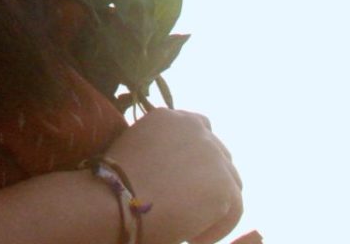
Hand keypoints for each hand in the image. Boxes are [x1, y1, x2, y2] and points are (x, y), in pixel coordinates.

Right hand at [105, 109, 242, 243]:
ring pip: (231, 183)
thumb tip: (180, 173)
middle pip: (220, 156)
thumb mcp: (135, 152)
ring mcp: (212, 153)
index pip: (198, 129)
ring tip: (188, 225)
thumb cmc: (115, 186)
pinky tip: (192, 238)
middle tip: (187, 208)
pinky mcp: (224, 184)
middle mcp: (194, 127)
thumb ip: (161, 150)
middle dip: (209, 182)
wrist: (115, 201)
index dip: (196, 160)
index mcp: (169, 116)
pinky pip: (234, 210)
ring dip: (214, 205)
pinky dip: (216, 228)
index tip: (184, 184)